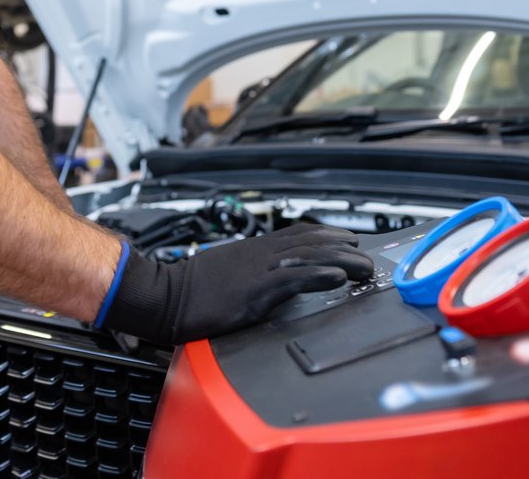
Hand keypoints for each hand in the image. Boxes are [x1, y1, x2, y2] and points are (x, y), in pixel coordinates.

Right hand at [96, 224, 373, 344]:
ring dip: (342, 261)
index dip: (327, 236)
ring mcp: (259, 270)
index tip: (348, 239)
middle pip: (312, 243)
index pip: (298, 235)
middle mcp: (260, 254)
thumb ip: (247, 271)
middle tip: (366, 255)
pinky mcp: (255, 290)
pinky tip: (338, 277)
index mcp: (253, 250)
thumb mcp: (224, 271)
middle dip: (343, 247)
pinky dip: (319, 275)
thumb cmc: (188, 287)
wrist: (162, 294)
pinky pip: (294, 279)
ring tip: (365, 267)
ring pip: (310, 258)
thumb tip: (263, 278)